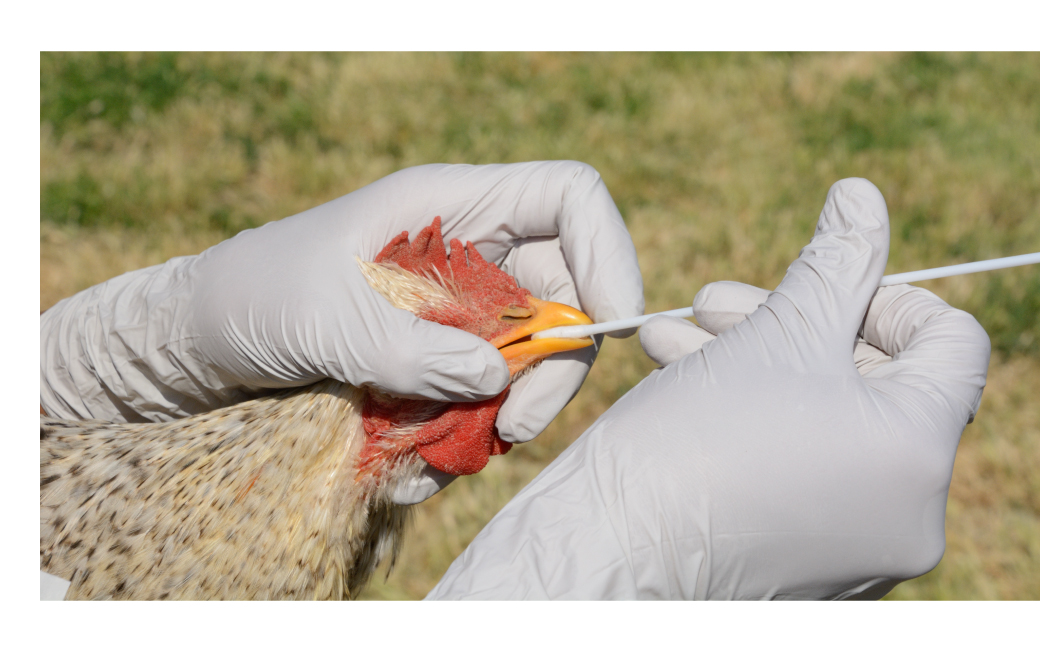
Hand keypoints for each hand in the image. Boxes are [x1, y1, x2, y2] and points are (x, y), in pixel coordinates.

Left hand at [40, 161, 643, 501]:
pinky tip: (409, 464)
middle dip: (554, 365)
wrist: (205, 340)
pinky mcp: (443, 359)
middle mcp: (471, 253)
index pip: (569, 200)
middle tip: (516, 425)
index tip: (611, 325)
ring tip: (436, 453)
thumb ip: (412, 351)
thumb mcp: (327, 320)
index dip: (608, 251)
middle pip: (566, 293)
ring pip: (529, 359)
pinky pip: (485, 399)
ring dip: (500, 414)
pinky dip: (461, 437)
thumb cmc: (255, 297)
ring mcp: (460, 309)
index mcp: (453, 206)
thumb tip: (497, 382)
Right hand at [426, 178, 990, 598]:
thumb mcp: (774, 332)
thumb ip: (836, 260)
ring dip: (759, 362)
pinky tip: (684, 374)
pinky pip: (806, 466)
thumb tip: (864, 195)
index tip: (820, 285)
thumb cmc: (691, 443)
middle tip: (720, 300)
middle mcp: (908, 511)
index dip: (888, 294)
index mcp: (917, 451)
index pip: (953, 343)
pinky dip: (758, 417)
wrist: (610, 552)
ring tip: (680, 332)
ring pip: (830, 420)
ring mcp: (862, 544)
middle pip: (880, 379)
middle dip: (796, 323)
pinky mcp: (814, 559)